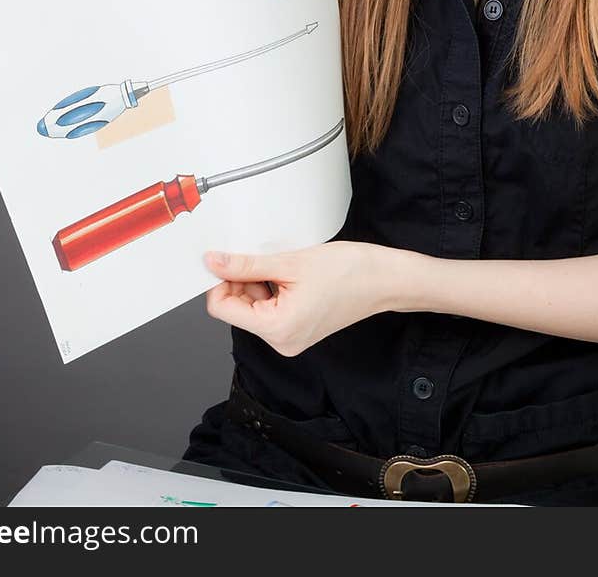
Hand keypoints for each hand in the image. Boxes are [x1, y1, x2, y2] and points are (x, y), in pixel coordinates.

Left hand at [203, 242, 393, 355]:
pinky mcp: (297, 329)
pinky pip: (269, 308)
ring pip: (252, 306)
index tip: (224, 258)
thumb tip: (214, 263)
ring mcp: (290, 337)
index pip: (223, 308)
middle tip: (259, 256)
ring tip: (282, 266)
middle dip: (241, 280)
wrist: (383, 279)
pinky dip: (270, 288)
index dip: (220, 280)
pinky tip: (288, 274)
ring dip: (257, 282)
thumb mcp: (289, 263)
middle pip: (237, 308)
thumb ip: (246, 265)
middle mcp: (281, 341)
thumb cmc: (348, 272)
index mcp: (277, 329)